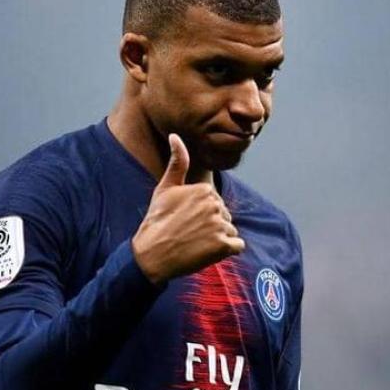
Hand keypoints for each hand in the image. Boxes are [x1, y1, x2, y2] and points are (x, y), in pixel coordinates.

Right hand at [132, 133, 244, 284]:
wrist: (151, 254)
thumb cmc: (157, 220)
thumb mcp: (165, 188)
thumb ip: (177, 162)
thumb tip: (175, 135)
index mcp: (205, 190)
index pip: (216, 203)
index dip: (202, 214)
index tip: (185, 220)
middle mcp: (215, 205)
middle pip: (225, 217)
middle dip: (212, 226)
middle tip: (189, 233)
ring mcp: (220, 225)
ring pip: (231, 231)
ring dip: (218, 240)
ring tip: (196, 243)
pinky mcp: (224, 246)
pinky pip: (237, 247)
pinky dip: (225, 252)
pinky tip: (207, 252)